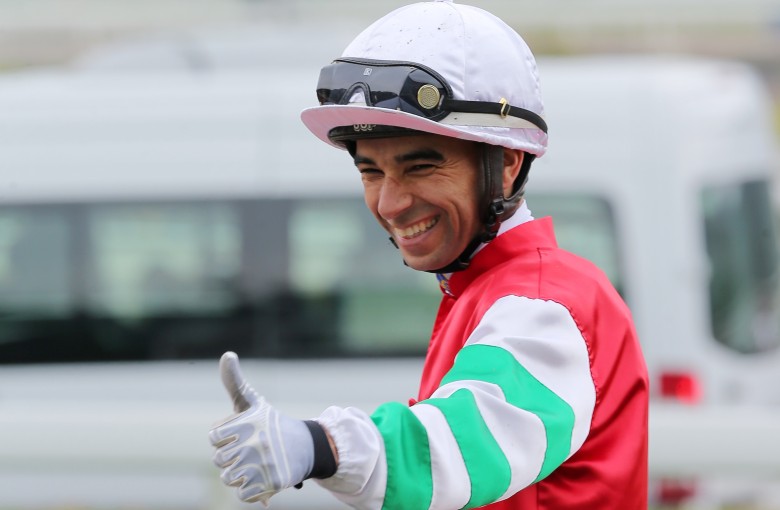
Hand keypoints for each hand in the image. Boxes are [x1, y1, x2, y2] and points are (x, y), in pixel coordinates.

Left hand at [209, 352, 314, 505]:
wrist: (306, 447)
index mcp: (249, 422)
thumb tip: (227, 354)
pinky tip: (261, 477)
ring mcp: (263, 465)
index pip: (214, 437)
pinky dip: (249, 490)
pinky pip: (242, 494)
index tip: (241, 433)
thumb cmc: (272, 424)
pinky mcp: (271, 484)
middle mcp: (256, 443)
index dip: (225, 438)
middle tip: (250, 450)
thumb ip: (234, 381)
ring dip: (239, 474)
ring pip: (228, 478)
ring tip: (256, 463)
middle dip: (231, 457)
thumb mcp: (253, 402)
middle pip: (219, 460)